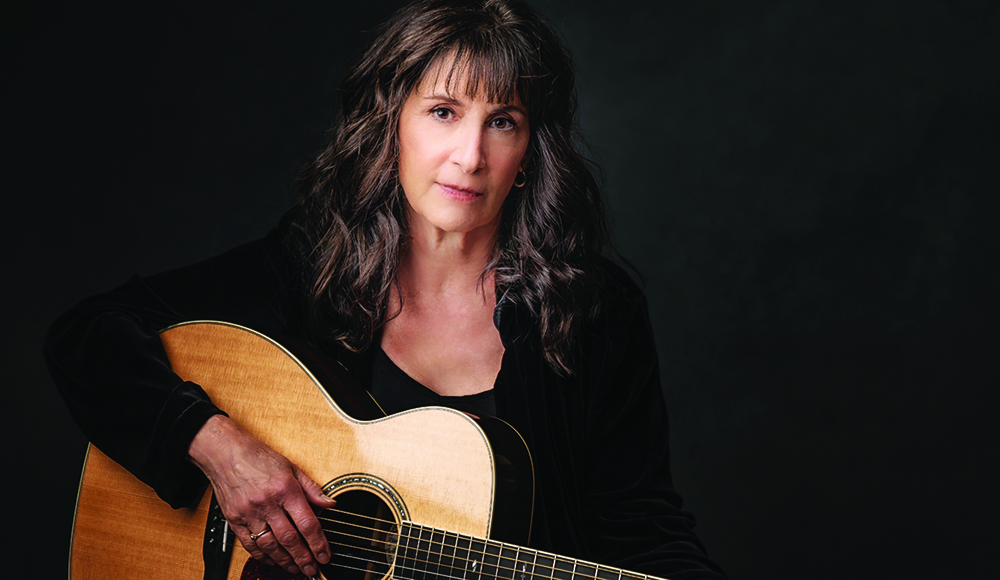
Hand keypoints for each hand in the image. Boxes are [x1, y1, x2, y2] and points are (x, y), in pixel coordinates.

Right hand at [188, 415, 335, 575]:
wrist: (224, 452)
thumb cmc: (258, 457)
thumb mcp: (291, 467)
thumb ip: (311, 488)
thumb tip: (330, 504)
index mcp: (285, 489)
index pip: (307, 523)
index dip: (318, 543)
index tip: (325, 555)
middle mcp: (267, 503)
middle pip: (289, 539)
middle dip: (304, 558)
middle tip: (312, 570)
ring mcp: (249, 513)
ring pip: (270, 546)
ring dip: (285, 561)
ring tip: (296, 569)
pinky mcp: (234, 519)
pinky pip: (250, 544)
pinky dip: (263, 556)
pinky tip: (272, 560)